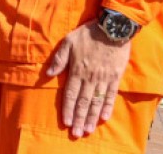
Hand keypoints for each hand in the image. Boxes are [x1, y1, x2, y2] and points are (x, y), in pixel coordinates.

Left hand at [47, 20, 131, 137]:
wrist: (112, 28)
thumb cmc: (87, 34)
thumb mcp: (68, 42)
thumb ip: (59, 59)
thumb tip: (48, 73)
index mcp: (77, 70)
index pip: (70, 94)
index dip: (67, 109)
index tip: (65, 122)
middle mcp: (90, 78)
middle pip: (83, 102)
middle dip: (78, 118)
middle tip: (76, 133)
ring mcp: (103, 79)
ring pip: (96, 102)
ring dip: (91, 117)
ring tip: (87, 130)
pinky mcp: (115, 77)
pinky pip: (110, 96)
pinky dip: (107, 107)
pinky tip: (103, 118)